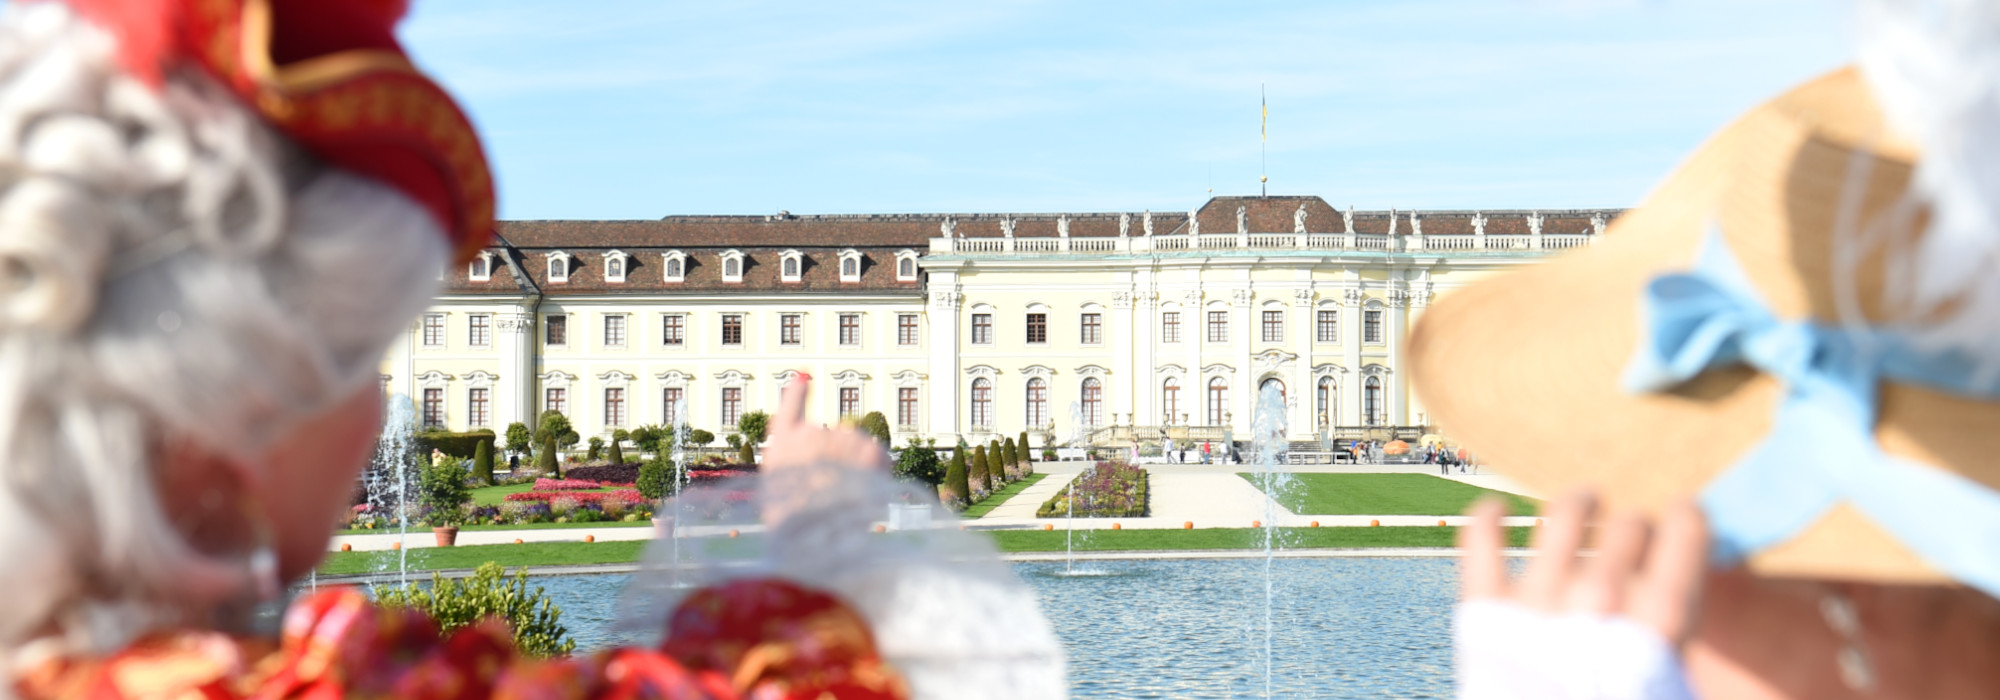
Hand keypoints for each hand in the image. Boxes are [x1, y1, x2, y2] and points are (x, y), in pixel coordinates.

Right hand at [758, 373, 890, 525]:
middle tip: (839, 489)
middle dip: (842, 456)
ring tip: (849, 494)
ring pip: (858, 444)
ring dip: (859, 464)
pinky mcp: (868, 448)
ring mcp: (839, 437)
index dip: (797, 392)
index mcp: (783, 444)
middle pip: (836, 435)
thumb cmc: (795, 524)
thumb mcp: (784, 495)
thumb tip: (823, 448)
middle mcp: (811, 433)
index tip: (804, 377)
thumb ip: (800, 468)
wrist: (812, 534)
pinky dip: (879, 470)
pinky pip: (878, 454)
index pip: (790, 409)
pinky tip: (868, 489)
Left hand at [1459, 491, 1709, 645]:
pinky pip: (1480, 536)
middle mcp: (1601, 595)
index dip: (1687, 519)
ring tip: (1581, 503)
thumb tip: (1674, 605)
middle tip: (1631, 538)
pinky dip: (1485, 515)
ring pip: (1564, 512)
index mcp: (1660, 619)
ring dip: (1577, 502)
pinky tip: (1492, 509)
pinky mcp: (1483, 606)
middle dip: (1635, 529)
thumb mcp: (1669, 688)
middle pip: (1630, 523)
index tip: (1682, 518)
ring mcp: (1538, 596)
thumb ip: (1675, 643)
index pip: (1685, 528)